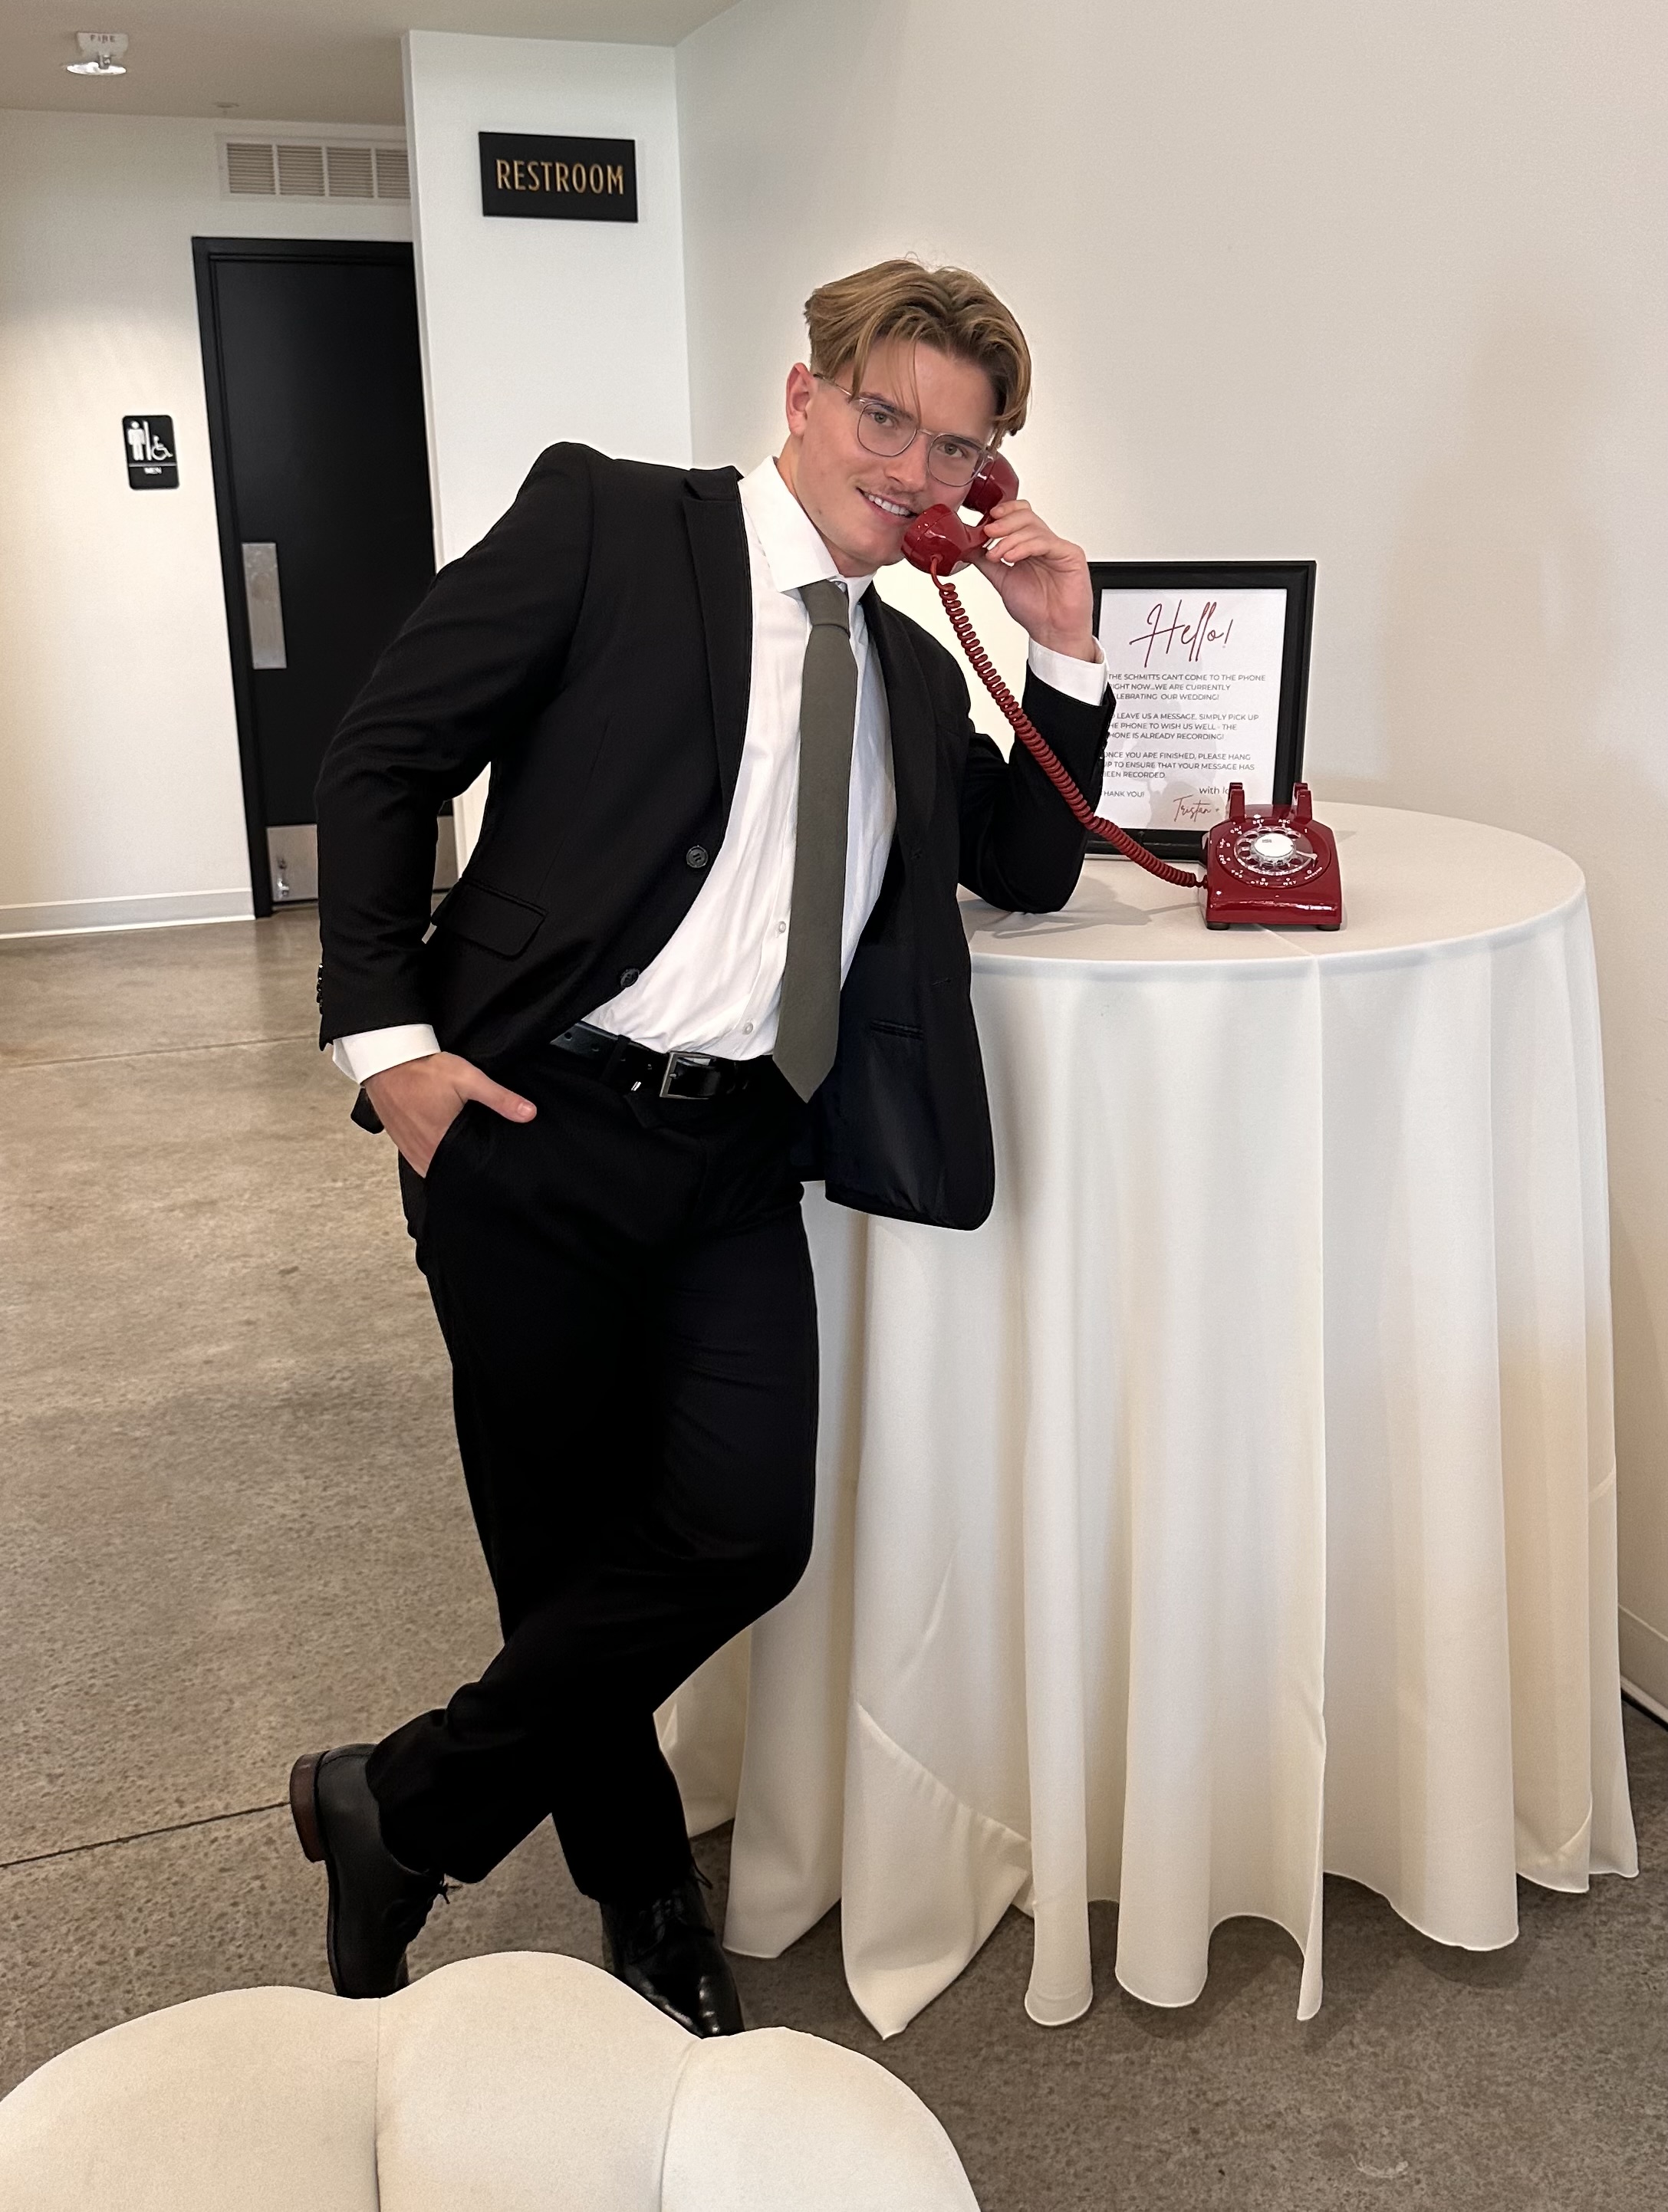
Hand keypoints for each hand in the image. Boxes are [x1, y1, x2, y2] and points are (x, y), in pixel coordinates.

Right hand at [364, 1051, 534, 1176]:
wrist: (387, 1059)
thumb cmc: (422, 1069)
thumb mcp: (468, 1079)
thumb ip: (499, 1098)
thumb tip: (528, 1113)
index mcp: (440, 1142)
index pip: (466, 1170)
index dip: (481, 1169)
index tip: (493, 1166)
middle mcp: (422, 1151)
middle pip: (450, 1172)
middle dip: (466, 1168)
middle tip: (481, 1160)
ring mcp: (409, 1149)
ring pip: (434, 1168)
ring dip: (448, 1164)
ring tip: (464, 1154)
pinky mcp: (400, 1142)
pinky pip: (420, 1159)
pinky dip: (433, 1157)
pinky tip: (444, 1147)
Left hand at [972, 498, 1096, 664]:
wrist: (1052, 631)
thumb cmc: (1036, 610)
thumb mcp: (1002, 580)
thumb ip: (987, 562)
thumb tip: (968, 548)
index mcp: (1029, 546)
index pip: (1018, 515)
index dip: (1003, 511)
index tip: (986, 521)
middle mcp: (1043, 544)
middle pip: (1026, 515)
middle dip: (1004, 522)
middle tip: (988, 532)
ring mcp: (1057, 548)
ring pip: (1033, 527)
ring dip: (1010, 538)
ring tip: (997, 554)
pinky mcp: (1070, 555)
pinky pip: (1046, 542)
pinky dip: (1025, 547)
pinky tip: (1012, 557)